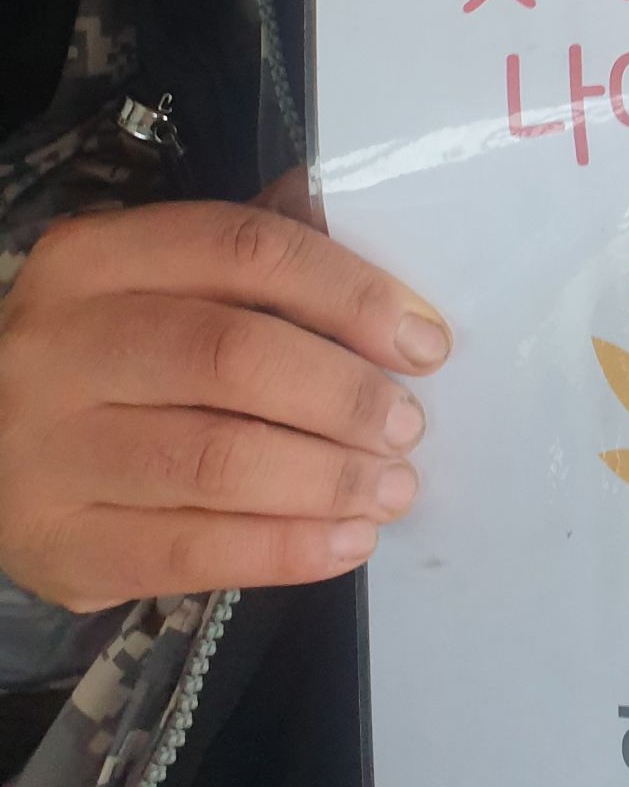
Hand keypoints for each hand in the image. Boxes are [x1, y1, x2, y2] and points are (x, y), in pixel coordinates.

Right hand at [0, 193, 449, 612]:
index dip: (349, 292)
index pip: (244, 249)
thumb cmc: (110, 358)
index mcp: (94, 258)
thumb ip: (253, 258)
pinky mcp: (58, 545)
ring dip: (327, 479)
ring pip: (214, 460)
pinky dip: (284, 551)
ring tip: (391, 488)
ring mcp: (46, 450)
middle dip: (343, 394)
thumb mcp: (157, 287)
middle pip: (232, 355)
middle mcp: (57, 345)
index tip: (424, 340)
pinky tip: (345, 543)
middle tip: (407, 425)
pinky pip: (188, 553)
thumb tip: (370, 233)